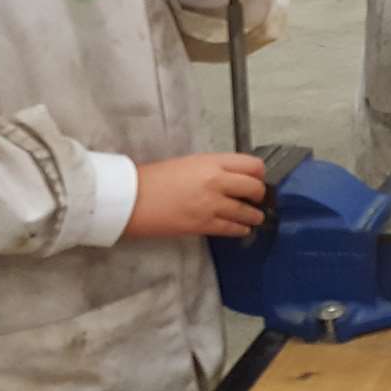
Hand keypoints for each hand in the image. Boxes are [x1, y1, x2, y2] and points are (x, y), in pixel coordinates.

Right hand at [123, 153, 266, 238]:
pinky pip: (232, 228)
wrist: (130, 198)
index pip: (252, 165)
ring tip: (256, 217)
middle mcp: (217, 180)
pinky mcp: (203, 225)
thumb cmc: (153, 178)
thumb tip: (232, 177)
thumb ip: (213, 168)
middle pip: (255, 188)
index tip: (259, 179)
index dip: (260, 174)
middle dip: (260, 195)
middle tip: (258, 198)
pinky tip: (243, 229)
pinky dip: (241, 229)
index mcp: (212, 161)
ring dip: (254, 215)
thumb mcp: (189, 163)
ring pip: (247, 212)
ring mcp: (212, 204)